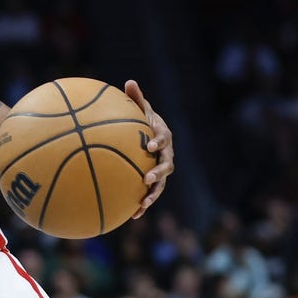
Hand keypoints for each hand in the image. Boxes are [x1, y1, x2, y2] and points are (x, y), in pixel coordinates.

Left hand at [124, 79, 173, 217]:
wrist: (151, 137)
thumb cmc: (142, 120)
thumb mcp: (140, 109)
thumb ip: (136, 99)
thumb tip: (130, 81)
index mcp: (163, 136)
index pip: (163, 139)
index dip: (158, 142)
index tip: (149, 146)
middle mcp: (167, 155)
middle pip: (167, 165)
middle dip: (158, 172)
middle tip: (147, 177)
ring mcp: (162, 170)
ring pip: (161, 184)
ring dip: (153, 194)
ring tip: (142, 203)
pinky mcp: (155, 182)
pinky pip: (151, 194)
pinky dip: (144, 204)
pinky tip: (132, 216)